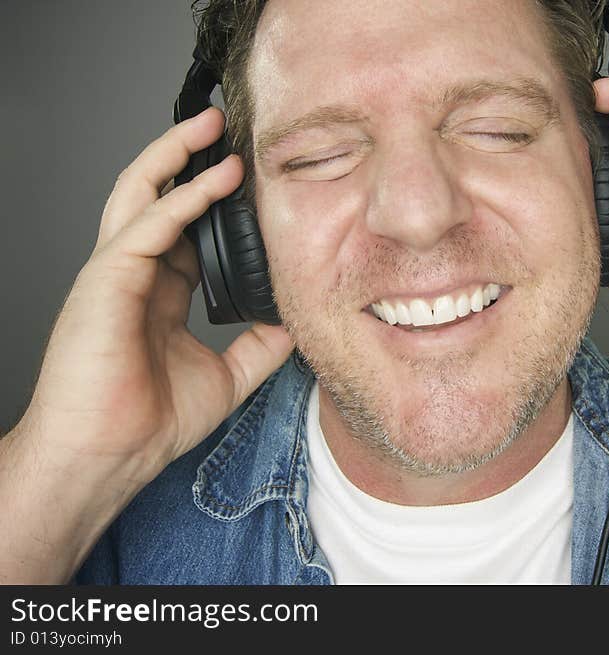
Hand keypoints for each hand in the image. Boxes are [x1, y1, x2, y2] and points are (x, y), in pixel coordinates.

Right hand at [13, 107, 293, 477]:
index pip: (186, 228)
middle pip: (156, 196)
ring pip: (139, 194)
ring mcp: (115, 273)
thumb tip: (297, 321)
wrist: (110, 456)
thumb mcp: (228, 374)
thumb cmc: (151, 420)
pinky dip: (179, 201)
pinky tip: (212, 182)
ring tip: (211, 128)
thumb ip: (260, 343)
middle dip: (186, 157)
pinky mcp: (105, 280)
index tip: (251, 179)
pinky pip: (143, 227)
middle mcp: (134, 273)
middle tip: (224, 128)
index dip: (215, 199)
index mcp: (159, 292)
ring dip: (175, 156)